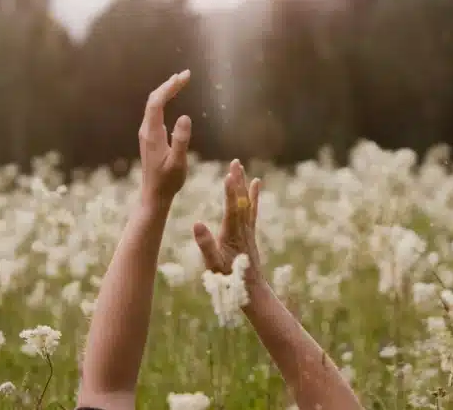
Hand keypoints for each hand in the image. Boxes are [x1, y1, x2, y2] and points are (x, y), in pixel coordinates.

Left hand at [139, 70, 192, 207]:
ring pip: (153, 105)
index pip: (157, 102)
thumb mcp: (177, 162)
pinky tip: (171, 98)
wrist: (154, 196)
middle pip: (154, 99)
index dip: (170, 87)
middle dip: (169, 85)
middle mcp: (146, 130)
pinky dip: (164, 100)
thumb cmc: (167, 182)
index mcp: (152, 134)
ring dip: (166, 91)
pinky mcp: (150, 137)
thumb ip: (181, 140)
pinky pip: (155, 112)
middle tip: (186, 75)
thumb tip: (185, 117)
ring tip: (180, 80)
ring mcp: (147, 133)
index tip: (185, 77)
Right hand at [192, 159, 262, 278]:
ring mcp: (248, 230)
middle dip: (237, 182)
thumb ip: (206, 245)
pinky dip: (253, 196)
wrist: (252, 289)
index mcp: (232, 235)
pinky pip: (252, 209)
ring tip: (241, 167)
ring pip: (247, 202)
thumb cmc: (229, 278)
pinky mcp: (250, 232)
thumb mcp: (214, 264)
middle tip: (235, 163)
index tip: (229, 175)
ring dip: (243, 184)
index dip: (231, 192)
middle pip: (241, 201)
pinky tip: (256, 184)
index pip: (232, 209)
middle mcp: (243, 229)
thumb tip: (196, 224)